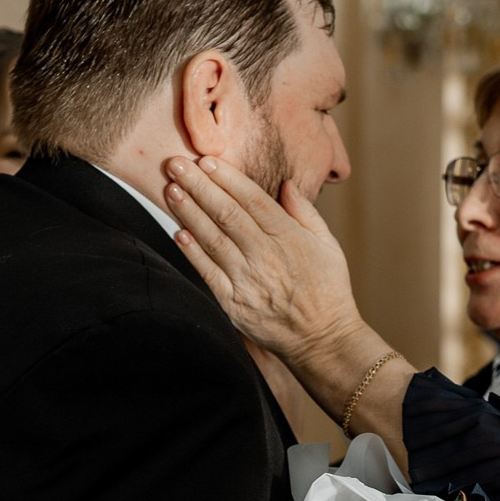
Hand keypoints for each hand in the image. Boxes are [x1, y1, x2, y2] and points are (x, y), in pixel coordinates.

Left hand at [164, 155, 366, 363]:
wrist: (323, 339)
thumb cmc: (328, 290)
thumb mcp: (328, 245)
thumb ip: (305, 212)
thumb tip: (286, 184)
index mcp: (289, 237)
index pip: (252, 200)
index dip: (227, 178)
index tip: (206, 160)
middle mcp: (265, 255)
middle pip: (226, 213)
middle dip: (198, 185)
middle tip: (175, 163)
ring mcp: (247, 280)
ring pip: (212, 238)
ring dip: (189, 212)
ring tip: (171, 189)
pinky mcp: (233, 304)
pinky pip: (208, 273)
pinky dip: (192, 252)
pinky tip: (178, 232)